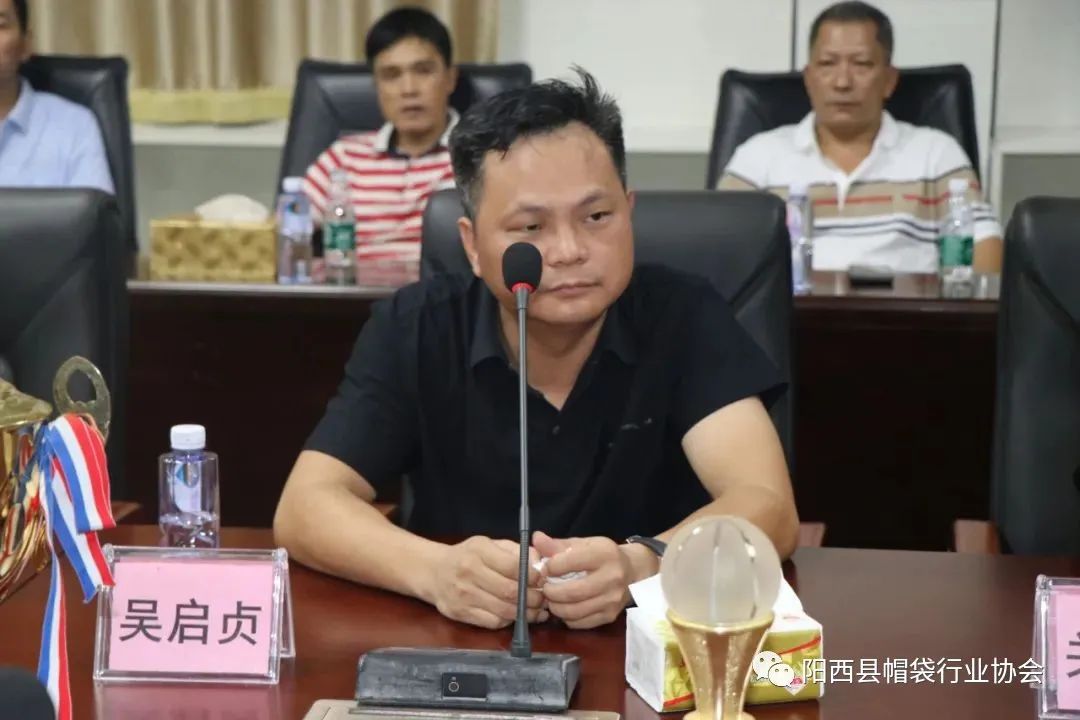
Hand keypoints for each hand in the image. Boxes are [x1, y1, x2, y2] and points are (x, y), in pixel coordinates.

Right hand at [427, 536, 546, 628]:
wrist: (433, 571)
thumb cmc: (468, 556)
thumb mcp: (490, 544)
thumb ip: (516, 552)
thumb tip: (540, 565)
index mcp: (479, 551)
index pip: (513, 566)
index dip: (533, 575)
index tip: (542, 578)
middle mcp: (469, 573)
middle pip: (510, 591)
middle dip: (533, 597)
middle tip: (545, 598)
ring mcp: (463, 595)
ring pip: (504, 610)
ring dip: (526, 613)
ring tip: (538, 609)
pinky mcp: (461, 613)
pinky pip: (493, 622)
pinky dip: (510, 620)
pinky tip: (518, 615)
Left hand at [533, 531, 658, 628]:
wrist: (633, 570)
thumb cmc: (603, 555)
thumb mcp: (583, 544)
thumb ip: (558, 544)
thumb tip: (536, 539)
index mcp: (603, 554)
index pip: (569, 562)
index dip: (550, 567)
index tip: (545, 569)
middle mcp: (611, 578)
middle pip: (571, 592)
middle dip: (550, 592)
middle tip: (543, 588)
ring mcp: (612, 599)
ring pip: (574, 611)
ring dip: (556, 607)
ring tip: (551, 599)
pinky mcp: (610, 616)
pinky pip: (580, 623)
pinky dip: (567, 618)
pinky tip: (565, 608)